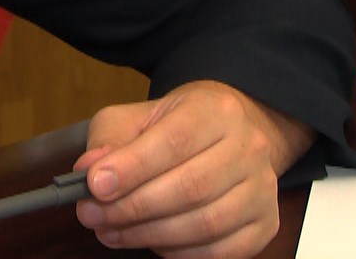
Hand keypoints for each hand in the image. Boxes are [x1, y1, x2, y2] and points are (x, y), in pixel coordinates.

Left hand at [71, 81, 313, 258]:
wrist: (226, 135)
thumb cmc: (174, 127)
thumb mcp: (135, 118)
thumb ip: (110, 141)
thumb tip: (90, 170)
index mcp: (216, 111)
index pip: (174, 141)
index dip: (132, 168)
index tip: (94, 186)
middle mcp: (249, 147)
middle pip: (190, 187)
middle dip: (133, 207)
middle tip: (93, 215)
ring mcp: (263, 189)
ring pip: (206, 223)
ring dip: (150, 234)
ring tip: (111, 231)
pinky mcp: (266, 224)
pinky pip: (221, 251)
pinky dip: (179, 253)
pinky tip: (151, 243)